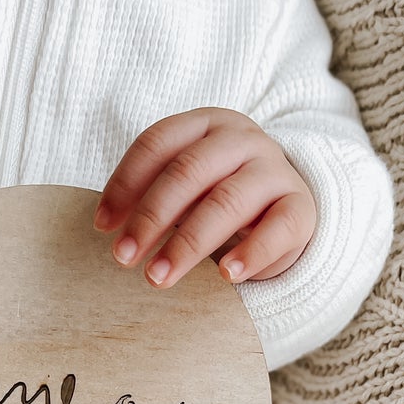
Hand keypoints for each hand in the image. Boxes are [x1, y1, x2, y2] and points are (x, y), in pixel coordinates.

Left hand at [94, 109, 316, 287]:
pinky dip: (251, 252)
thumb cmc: (218, 197)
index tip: (102, 227)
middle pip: (189, 171)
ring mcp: (274, 171)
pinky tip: (226, 276)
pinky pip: (278, 228)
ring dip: (188, 244)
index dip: (125, 183)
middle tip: (122, 259)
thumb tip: (107, 226)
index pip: (158, 143)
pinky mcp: (301, 207)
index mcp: (206, 125)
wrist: (284, 209)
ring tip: (159, 278)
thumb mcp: (185, 188)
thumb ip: (150, 196)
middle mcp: (242, 140)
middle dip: (151, 217)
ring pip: (228, 202)